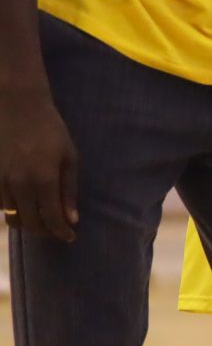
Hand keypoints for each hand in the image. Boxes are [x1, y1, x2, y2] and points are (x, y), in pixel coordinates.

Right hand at [0, 83, 77, 241]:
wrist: (17, 107)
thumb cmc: (50, 130)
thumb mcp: (69, 157)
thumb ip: (68, 190)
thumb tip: (71, 219)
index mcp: (43, 180)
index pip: (52, 219)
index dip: (61, 233)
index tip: (70, 238)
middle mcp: (19, 184)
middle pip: (31, 223)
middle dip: (46, 231)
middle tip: (57, 231)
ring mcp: (1, 181)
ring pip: (13, 217)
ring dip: (29, 223)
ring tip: (43, 220)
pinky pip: (1, 205)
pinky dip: (13, 211)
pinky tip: (25, 206)